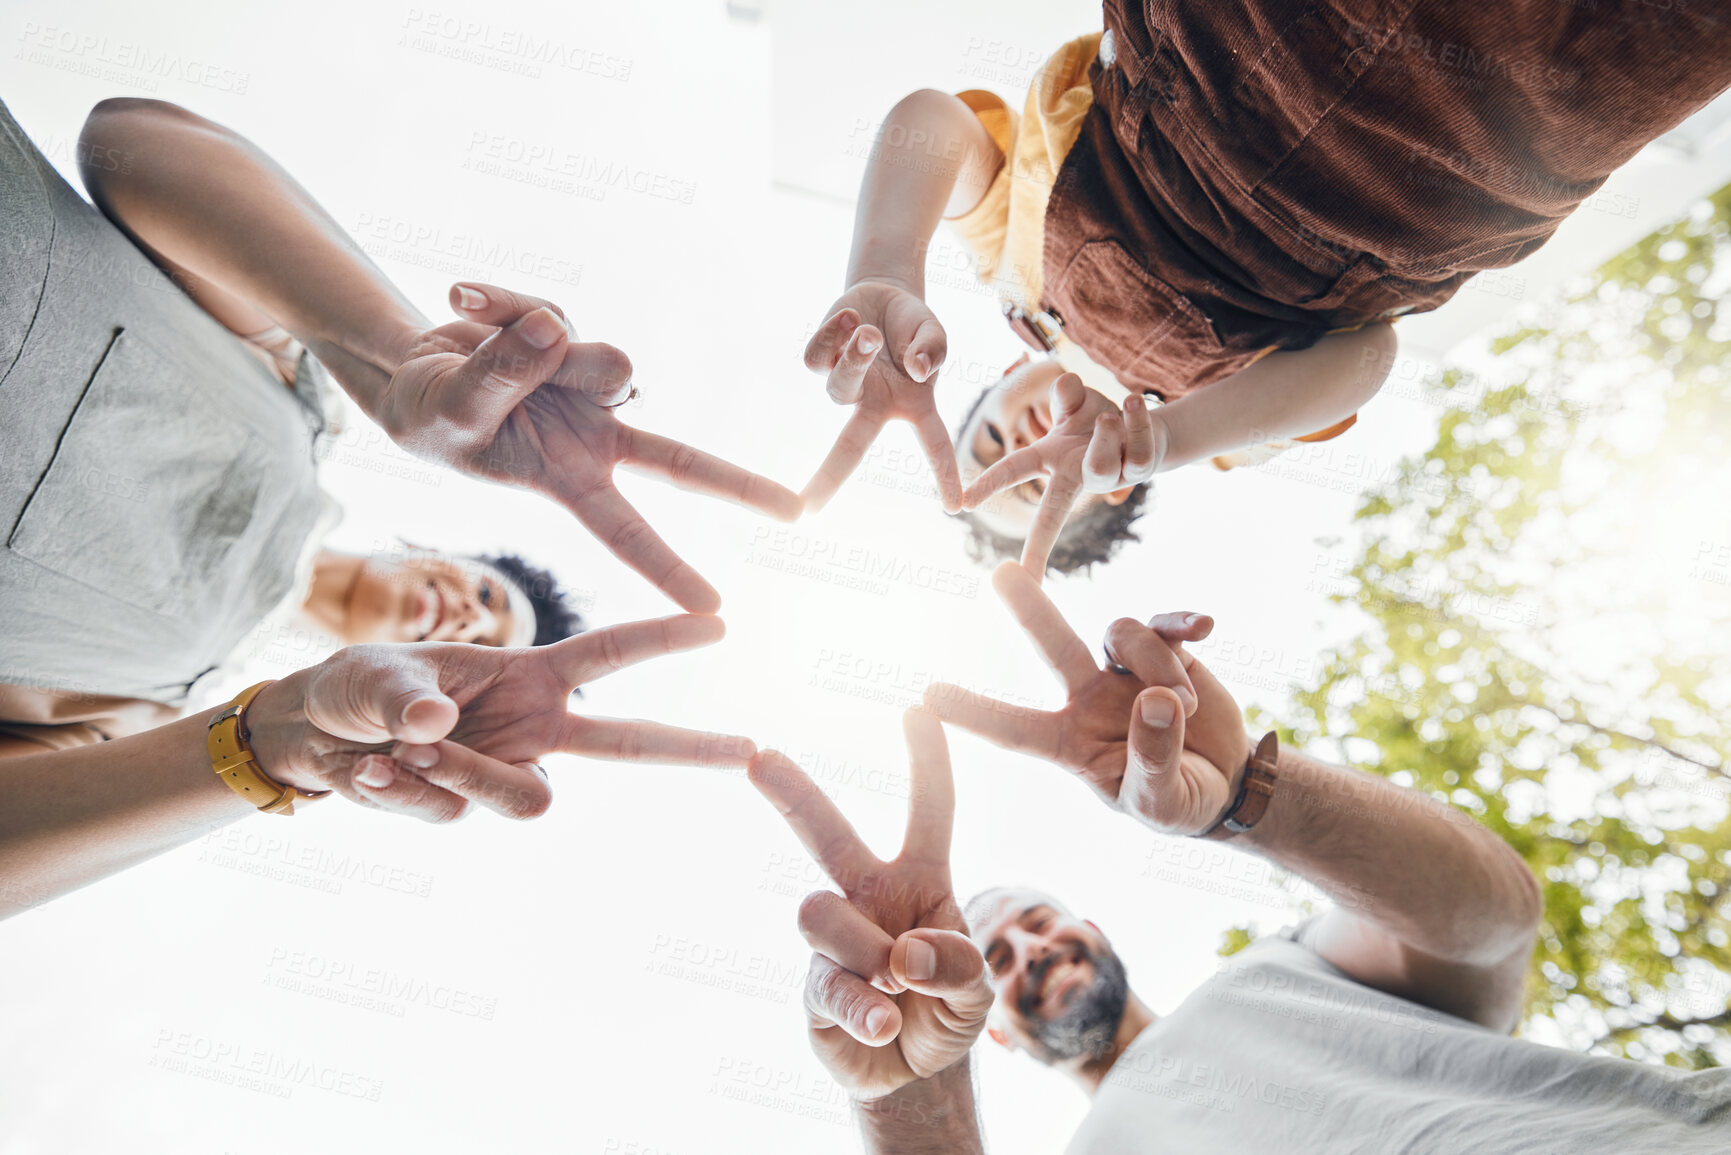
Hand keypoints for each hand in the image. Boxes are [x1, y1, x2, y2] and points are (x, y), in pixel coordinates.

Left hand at [246, 615, 753, 821]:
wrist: (311, 742)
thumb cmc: (354, 686)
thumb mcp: (370, 674)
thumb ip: (401, 696)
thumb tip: (434, 726)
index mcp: (526, 673)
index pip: (608, 655)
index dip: (662, 637)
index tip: (719, 621)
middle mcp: (531, 726)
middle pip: (626, 744)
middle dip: (689, 747)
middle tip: (750, 750)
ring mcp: (505, 771)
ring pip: (527, 798)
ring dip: (459, 775)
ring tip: (392, 751)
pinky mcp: (471, 810)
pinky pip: (458, 813)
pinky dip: (406, 793)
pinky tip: (370, 772)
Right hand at [376, 282, 802, 612]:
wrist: (414, 373)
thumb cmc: (434, 414)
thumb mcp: (456, 407)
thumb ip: (504, 373)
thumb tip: (556, 328)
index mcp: (566, 480)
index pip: (625, 532)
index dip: (667, 570)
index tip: (714, 612)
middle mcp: (596, 439)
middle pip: (677, 461)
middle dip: (736, 486)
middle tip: (797, 513)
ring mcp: (593, 387)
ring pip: (600, 360)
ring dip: (532, 345)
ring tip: (478, 335)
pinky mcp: (579, 338)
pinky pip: (553, 311)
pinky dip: (503, 303)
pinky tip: (466, 303)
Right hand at [748, 711, 992, 1100]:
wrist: (913, 1074)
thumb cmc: (948, 1010)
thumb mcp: (977, 989)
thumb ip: (957, 965)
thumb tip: (901, 954)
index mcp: (920, 878)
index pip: (928, 811)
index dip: (927, 762)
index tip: (918, 709)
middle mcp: (868, 896)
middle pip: (826, 834)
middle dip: (793, 792)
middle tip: (760, 757)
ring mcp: (834, 939)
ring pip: (820, 912)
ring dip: (865, 952)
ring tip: (895, 989)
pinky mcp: (813, 986)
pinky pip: (826, 981)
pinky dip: (862, 1008)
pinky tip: (882, 1025)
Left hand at [801, 282, 961, 513]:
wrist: (884, 293)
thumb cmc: (913, 325)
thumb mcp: (935, 334)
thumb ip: (934, 351)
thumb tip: (916, 369)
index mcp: (910, 406)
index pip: (934, 444)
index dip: (946, 474)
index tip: (955, 506)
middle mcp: (874, 403)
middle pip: (850, 445)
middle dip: (829, 475)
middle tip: (810, 507)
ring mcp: (846, 383)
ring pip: (837, 386)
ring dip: (855, 358)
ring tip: (870, 334)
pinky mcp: (821, 359)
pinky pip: (817, 356)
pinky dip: (833, 333)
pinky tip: (851, 317)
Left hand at [921, 562, 1249, 834]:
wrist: (1226, 783)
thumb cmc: (1177, 802)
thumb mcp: (1162, 800)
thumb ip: (1155, 758)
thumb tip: (1157, 701)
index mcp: (1068, 744)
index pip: (1014, 729)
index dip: (974, 713)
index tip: (927, 695)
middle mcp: (1086, 699)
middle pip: (1053, 647)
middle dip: (1030, 608)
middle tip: (1001, 572)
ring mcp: (1123, 671)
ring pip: (1122, 635)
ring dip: (1159, 668)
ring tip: (1186, 709)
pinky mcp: (1166, 651)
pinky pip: (1164, 624)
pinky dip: (1181, 623)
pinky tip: (1203, 627)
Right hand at [958, 374, 1157, 577]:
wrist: (1144, 425)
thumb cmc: (1098, 419)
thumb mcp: (1076, 403)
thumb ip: (1066, 394)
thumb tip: (1065, 384)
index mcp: (1053, 461)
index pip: (1014, 470)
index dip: (988, 484)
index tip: (962, 504)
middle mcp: (1077, 476)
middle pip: (1053, 512)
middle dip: (1038, 547)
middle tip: (1026, 575)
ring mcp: (1110, 477)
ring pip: (1099, 469)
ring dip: (1104, 435)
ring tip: (1109, 414)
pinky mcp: (1140, 468)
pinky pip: (1138, 449)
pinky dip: (1137, 419)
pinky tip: (1133, 401)